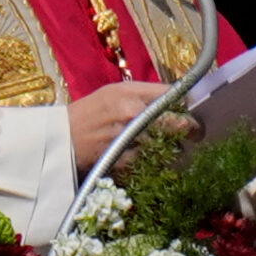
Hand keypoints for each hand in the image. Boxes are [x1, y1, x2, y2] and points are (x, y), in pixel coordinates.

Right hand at [68, 81, 199, 174]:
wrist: (59, 138)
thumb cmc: (88, 113)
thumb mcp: (112, 93)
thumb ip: (141, 95)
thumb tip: (172, 98)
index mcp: (128, 92)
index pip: (170, 95)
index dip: (186, 104)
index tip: (194, 110)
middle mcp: (130, 113)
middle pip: (175, 122)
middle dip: (190, 128)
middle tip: (197, 132)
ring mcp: (127, 138)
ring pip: (166, 145)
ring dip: (174, 148)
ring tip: (177, 148)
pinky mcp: (122, 159)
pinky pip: (149, 162)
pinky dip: (154, 162)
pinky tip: (155, 160)